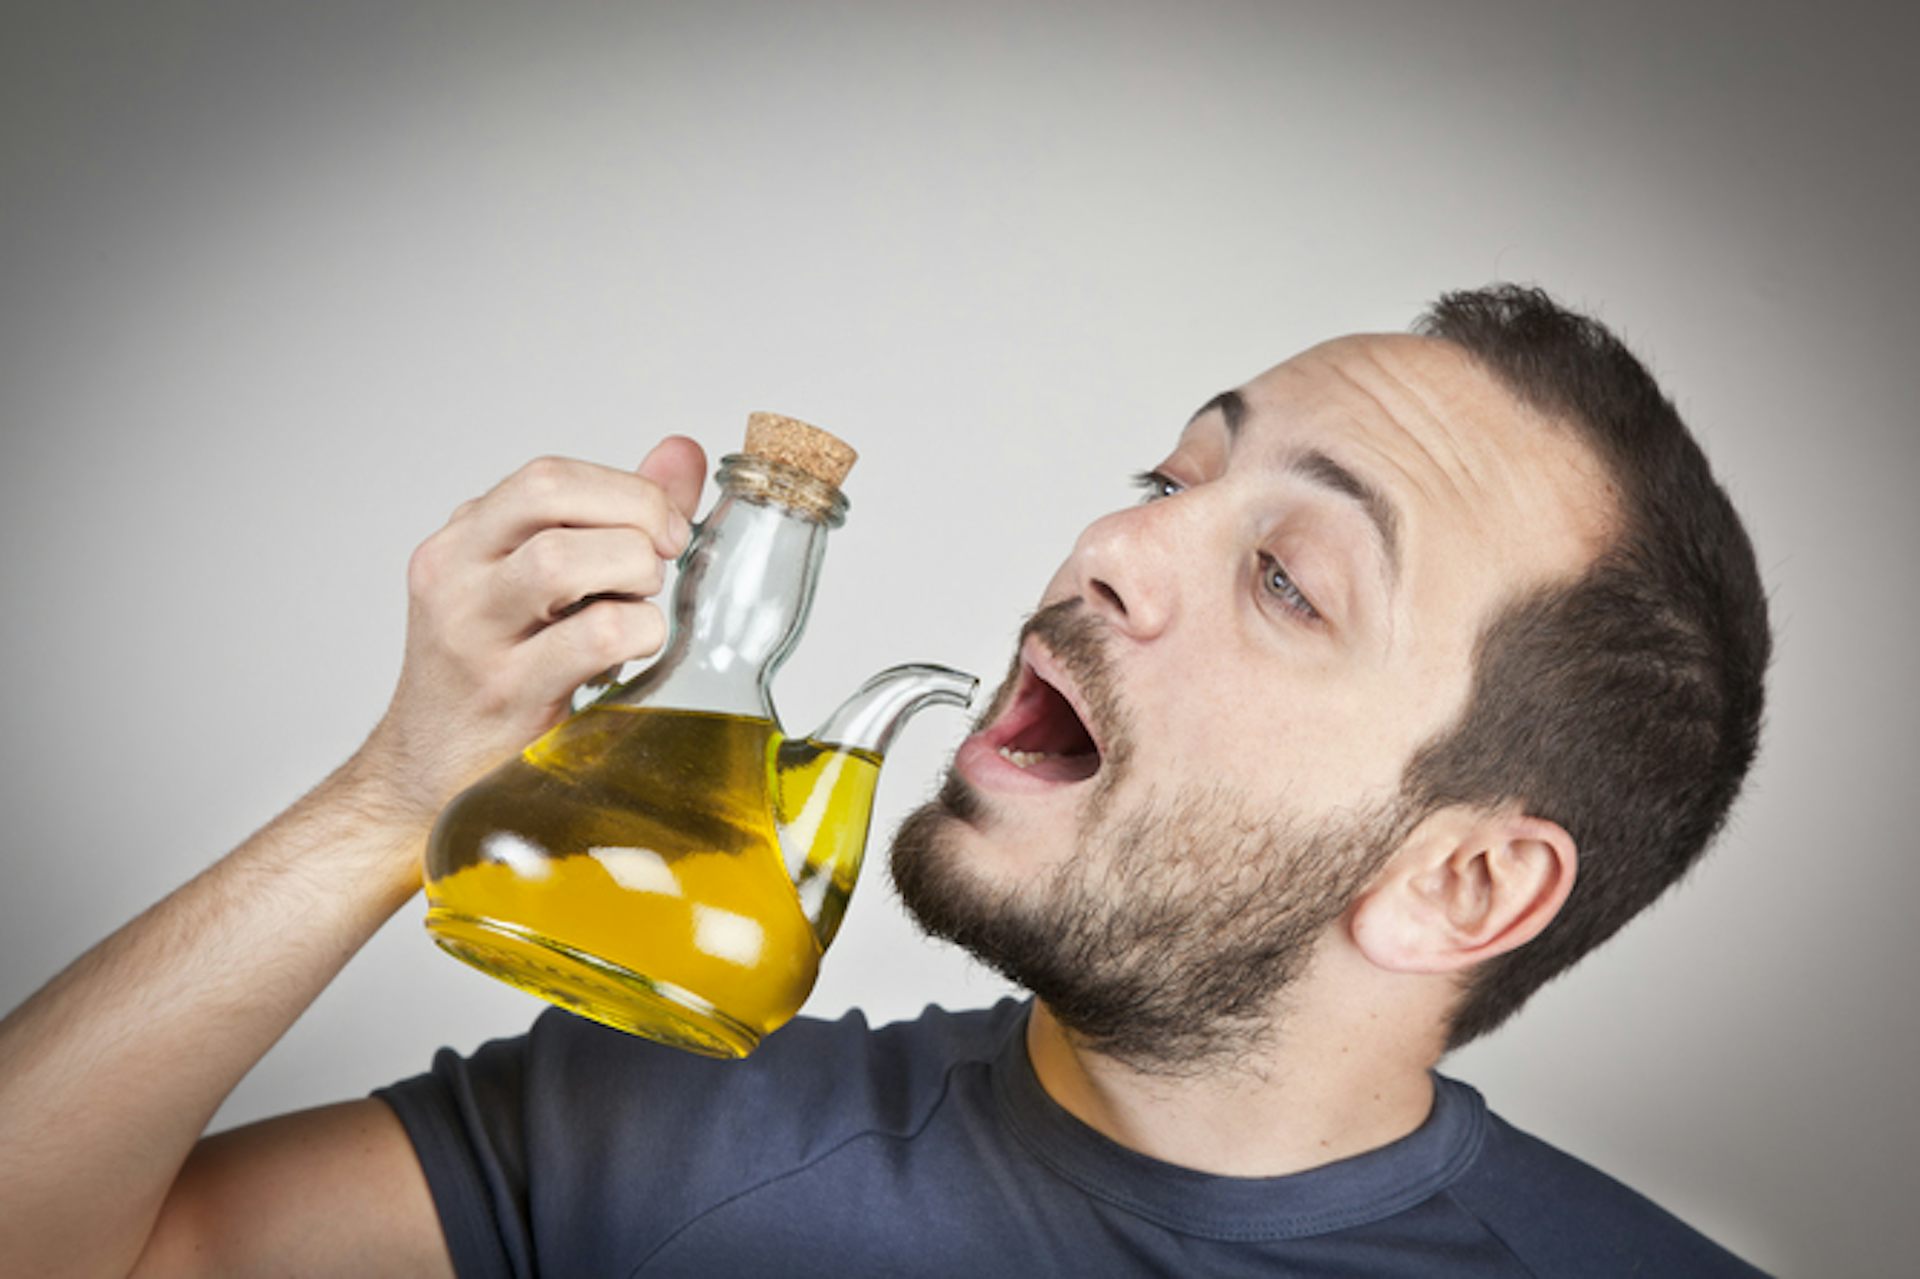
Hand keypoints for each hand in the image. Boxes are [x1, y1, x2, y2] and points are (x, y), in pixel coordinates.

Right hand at [349, 438, 706, 830]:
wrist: (429, 774)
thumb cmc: (498, 674)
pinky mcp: (505, 691)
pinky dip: (637, 632)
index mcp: (464, 540)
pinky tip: (632, 653)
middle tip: (663, 562)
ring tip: (642, 607)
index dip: (626, 489)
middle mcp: (455, 575)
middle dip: (635, 518)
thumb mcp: (541, 585)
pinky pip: (591, 636)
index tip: (669, 527)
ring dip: (632, 573)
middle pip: (551, 495)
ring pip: (560, 559)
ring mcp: (473, 634)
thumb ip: (613, 517)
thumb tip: (682, 455)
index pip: (547, 476)